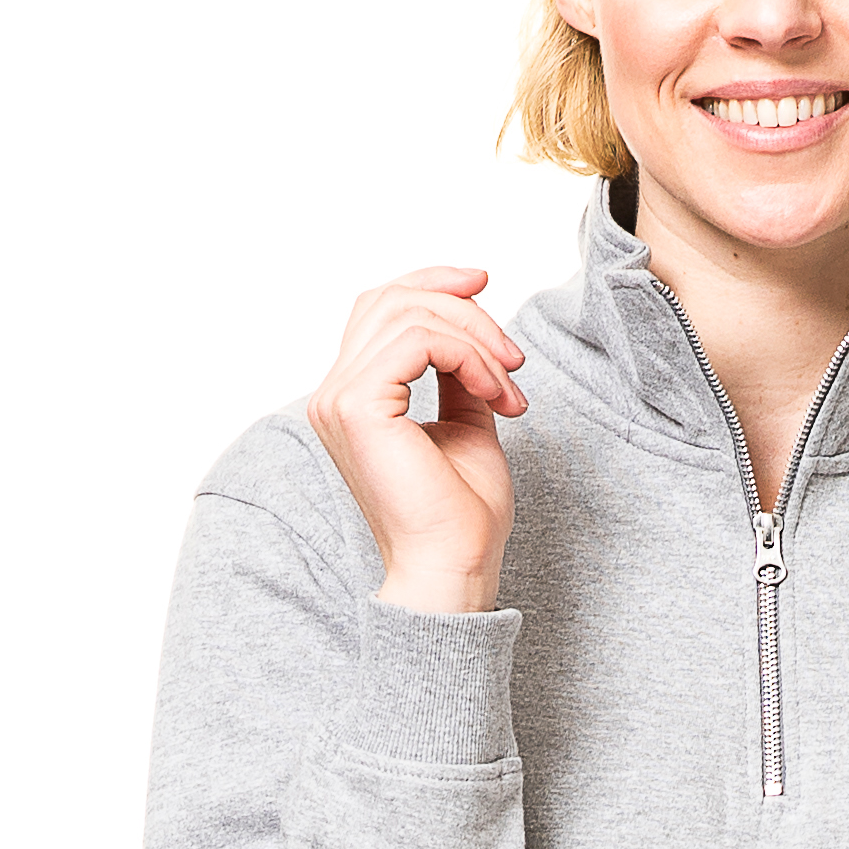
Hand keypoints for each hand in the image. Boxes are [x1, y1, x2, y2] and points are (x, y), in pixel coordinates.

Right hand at [308, 265, 527, 612]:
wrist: (454, 566)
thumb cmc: (461, 515)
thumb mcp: (468, 422)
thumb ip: (460, 374)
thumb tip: (473, 331)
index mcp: (354, 398)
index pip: (378, 308)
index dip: (431, 282)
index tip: (484, 283)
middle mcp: (335, 394)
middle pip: (392, 299)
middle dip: (464, 309)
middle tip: (513, 357)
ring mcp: (340, 399)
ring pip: (409, 314)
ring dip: (475, 338)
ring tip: (509, 384)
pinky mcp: (359, 407)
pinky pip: (419, 341)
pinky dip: (467, 354)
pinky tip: (494, 390)